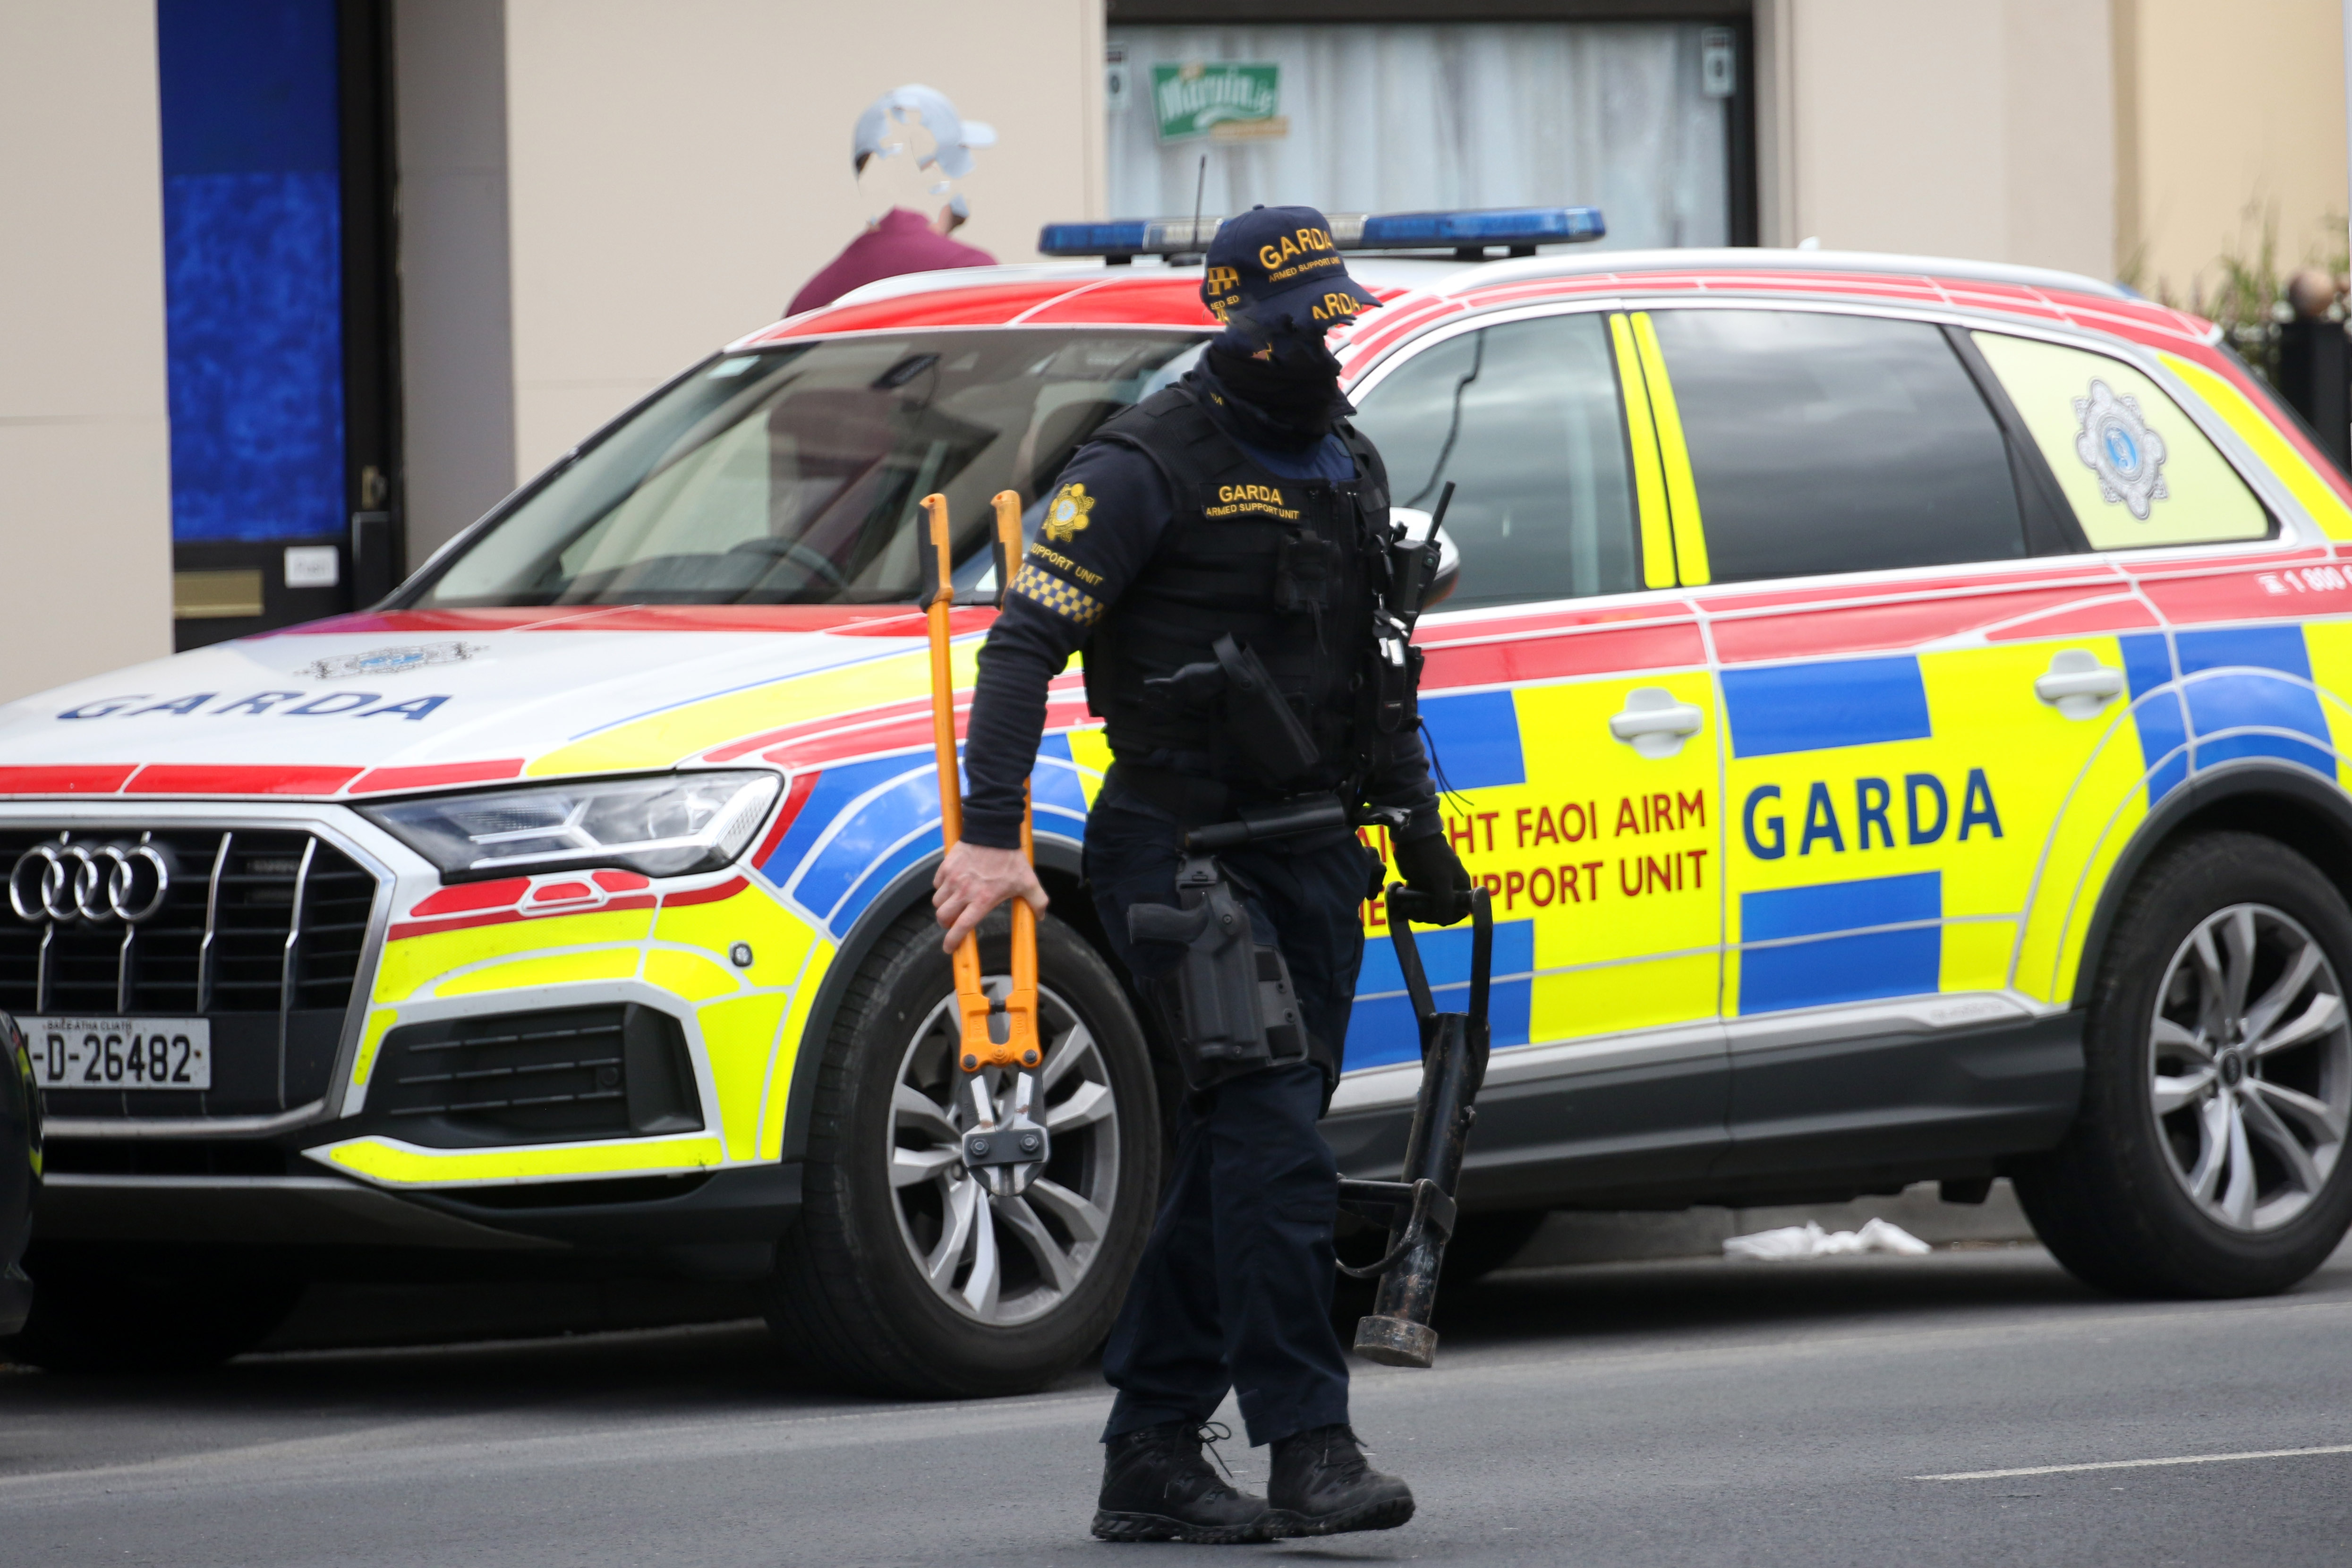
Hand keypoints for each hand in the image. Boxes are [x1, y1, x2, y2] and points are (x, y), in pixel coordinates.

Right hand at [933, 840, 1048, 952]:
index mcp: (982, 899)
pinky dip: (942, 888)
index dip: (953, 941)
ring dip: (944, 906)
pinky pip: (937, 884)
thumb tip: (1040, 916)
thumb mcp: (1028, 881)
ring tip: (953, 903)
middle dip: (946, 923)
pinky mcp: (946, 866)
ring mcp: (953, 878)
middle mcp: (964, 891)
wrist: (994, 831)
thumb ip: (1037, 901)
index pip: (962, 926)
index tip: (949, 948)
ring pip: (938, 902)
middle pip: (943, 917)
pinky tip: (952, 885)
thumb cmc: (1010, 857)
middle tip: (952, 922)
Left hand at [1390, 832, 1473, 925]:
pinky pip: (1413, 904)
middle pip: (1439, 914)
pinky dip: (1406, 908)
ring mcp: (1432, 890)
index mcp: (1460, 888)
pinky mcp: (1417, 888)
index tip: (1435, 916)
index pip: (1459, 912)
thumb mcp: (1441, 879)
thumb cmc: (1431, 855)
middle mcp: (1448, 890)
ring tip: (1404, 906)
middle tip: (1413, 907)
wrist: (1411, 838)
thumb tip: (1443, 922)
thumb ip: (1445, 901)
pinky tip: (1398, 910)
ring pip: (1424, 911)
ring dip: (1414, 912)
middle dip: (1426, 914)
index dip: (1448, 917)